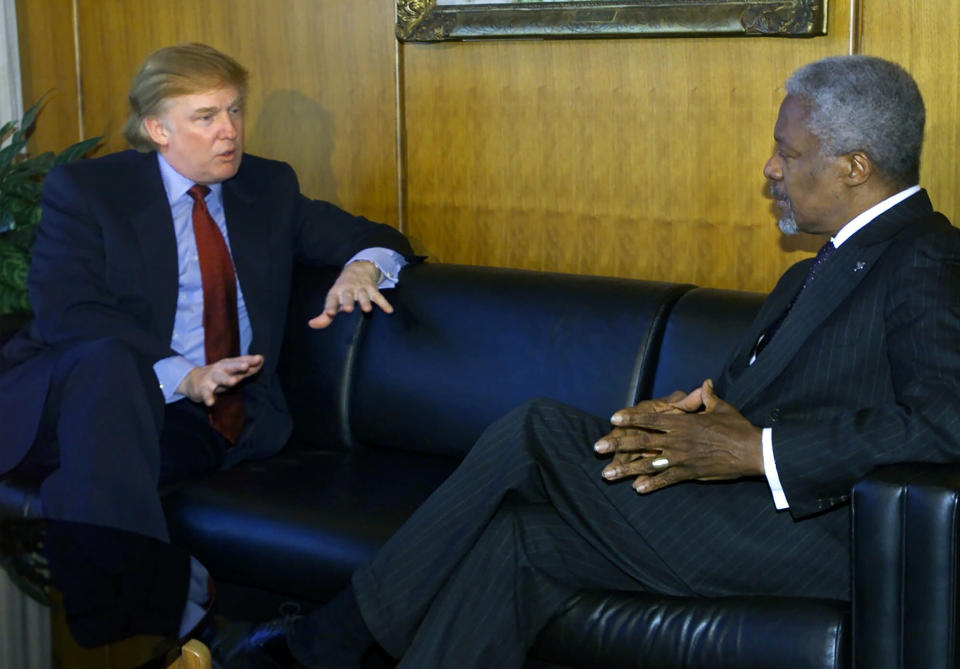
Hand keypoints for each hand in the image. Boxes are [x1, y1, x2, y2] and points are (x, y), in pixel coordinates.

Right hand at [177, 355, 263, 405]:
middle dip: (238, 365)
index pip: (240, 361)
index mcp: (228, 365)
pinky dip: (208, 398)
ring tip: (234, 381)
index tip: (260, 358)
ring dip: (226, 379)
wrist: (193, 381)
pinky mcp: (203, 389)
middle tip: (246, 366)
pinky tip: (211, 403)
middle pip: (230, 366)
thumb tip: (262, 360)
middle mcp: (220, 369)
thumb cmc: (218, 376)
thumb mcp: (232, 372)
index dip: (249, 360)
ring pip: (219, 378)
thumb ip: (248, 368)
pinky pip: (206, 394)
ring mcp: (211, 378)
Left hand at [308, 261, 392, 328]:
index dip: (330, 307)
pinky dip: (384, 303)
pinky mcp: (372, 289)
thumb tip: (312, 325)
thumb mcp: (333, 299)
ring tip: (367, 310)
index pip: (332, 300)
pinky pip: (379, 297)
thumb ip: (324, 316)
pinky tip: (389, 310)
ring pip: (363, 295)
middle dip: (348, 302)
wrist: (358, 269)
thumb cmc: (343, 290)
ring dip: (365, 301)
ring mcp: (361, 288)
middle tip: (348, 309)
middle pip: (348, 296)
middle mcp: (348, 289)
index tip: (329, 314)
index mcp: (336, 292)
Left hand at [597, 379, 763, 493]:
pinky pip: (667, 480)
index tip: (613, 419)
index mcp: (682, 422)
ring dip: (626, 469)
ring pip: (648, 463)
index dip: (631, 418)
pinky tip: (637, 489)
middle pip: (641, 441)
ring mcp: (681, 457)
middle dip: (617, 444)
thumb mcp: (720, 408)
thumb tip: (704, 383)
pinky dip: (652, 484)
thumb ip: (707, 397)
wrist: (753, 450)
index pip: (650, 418)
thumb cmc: (737, 427)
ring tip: (607, 474)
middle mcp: (677, 439)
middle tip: (597, 447)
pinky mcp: (690, 473)